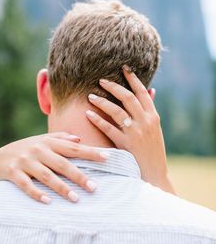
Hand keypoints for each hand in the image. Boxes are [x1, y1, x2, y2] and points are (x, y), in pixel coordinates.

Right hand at [0, 132, 108, 203]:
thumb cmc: (28, 149)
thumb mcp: (42, 141)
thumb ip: (60, 139)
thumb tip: (79, 139)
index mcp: (48, 142)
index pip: (73, 148)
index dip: (90, 152)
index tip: (107, 157)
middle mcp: (37, 150)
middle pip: (62, 164)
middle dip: (79, 175)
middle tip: (93, 187)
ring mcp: (25, 161)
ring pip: (46, 176)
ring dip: (61, 188)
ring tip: (75, 199)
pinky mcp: (12, 173)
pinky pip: (26, 185)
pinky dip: (36, 193)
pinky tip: (48, 202)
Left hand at [86, 65, 175, 193]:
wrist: (155, 175)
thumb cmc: (153, 152)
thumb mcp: (156, 130)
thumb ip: (150, 112)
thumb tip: (151, 90)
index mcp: (153, 117)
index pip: (142, 92)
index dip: (133, 79)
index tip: (124, 68)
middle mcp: (146, 122)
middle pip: (127, 97)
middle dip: (113, 86)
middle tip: (100, 80)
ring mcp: (135, 133)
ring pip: (116, 110)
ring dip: (102, 101)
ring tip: (90, 95)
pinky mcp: (125, 144)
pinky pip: (108, 128)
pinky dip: (97, 119)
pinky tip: (88, 113)